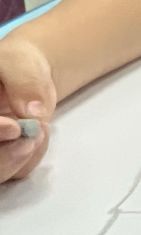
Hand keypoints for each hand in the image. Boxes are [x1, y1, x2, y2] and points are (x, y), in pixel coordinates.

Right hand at [0, 39, 55, 183]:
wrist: (31, 76)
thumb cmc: (17, 65)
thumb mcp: (19, 63)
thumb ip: (24, 82)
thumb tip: (34, 111)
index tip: (13, 128)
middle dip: (4, 157)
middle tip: (32, 138)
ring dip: (20, 159)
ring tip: (41, 130)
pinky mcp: (5, 159)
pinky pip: (17, 171)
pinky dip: (33, 156)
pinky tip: (42, 132)